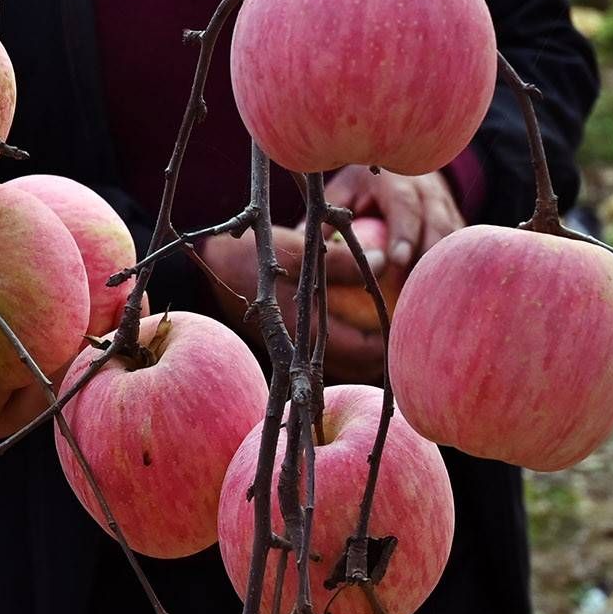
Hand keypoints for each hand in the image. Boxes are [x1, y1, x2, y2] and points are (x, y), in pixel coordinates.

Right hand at [199, 226, 394, 380]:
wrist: (204, 269)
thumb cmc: (250, 256)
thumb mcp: (298, 250)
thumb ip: (342, 261)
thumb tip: (386, 262)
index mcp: (305, 333)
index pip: (364, 350)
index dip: (390, 339)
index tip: (408, 317)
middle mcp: (299, 350)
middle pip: (356, 363)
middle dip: (380, 348)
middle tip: (400, 322)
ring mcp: (289, 347)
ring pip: (340, 360)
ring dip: (362, 347)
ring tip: (380, 323)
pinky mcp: (283, 340)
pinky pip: (321, 352)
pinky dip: (342, 342)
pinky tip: (349, 320)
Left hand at [325, 166, 466, 296]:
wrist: (400, 169)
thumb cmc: (361, 190)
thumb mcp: (340, 194)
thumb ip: (326, 218)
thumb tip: (302, 247)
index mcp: (395, 181)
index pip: (404, 206)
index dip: (403, 233)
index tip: (397, 261)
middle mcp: (426, 191)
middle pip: (438, 222)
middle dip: (430, 253)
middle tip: (417, 286)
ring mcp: (447, 206)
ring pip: (455, 237)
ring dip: (445, 265)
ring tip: (431, 296)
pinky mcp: (458, 223)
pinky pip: (461, 247)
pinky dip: (453, 268)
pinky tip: (444, 293)